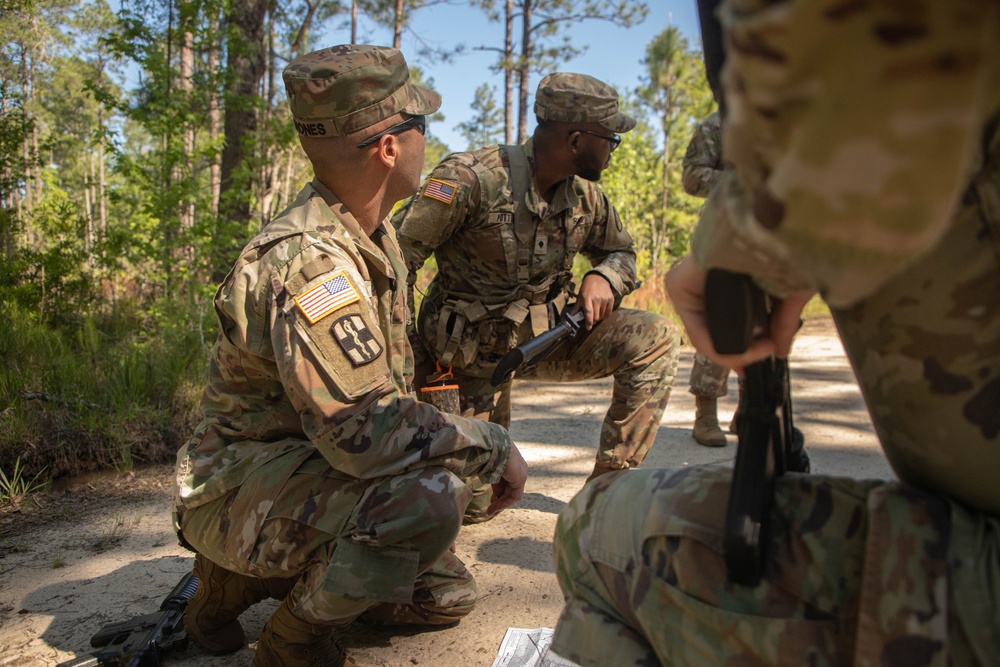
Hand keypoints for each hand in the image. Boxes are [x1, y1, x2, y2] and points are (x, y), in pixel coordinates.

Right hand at [487, 443, 527, 516]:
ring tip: (489, 512)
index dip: (499, 494)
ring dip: (500, 504)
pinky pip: (514, 496)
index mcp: (511, 462)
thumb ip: (494, 481)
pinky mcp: (521, 478)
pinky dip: (504, 503)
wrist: (492, 444)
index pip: (507, 482)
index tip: (490, 502)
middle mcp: (519, 468)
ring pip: (512, 494)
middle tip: (490, 511)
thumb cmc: (486, 451)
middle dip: (500, 501)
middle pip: (510, 489)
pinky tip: (494, 508)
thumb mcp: (490, 468)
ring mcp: (521, 473)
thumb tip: (494, 495)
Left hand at [574, 273, 614, 329]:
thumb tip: (571, 316)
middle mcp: (596, 299)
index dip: (588, 322)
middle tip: (591, 320)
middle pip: (596, 316)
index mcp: (587, 298)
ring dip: (599, 318)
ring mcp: (604, 299)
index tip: (588, 328)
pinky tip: (603, 315)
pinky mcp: (610, 299)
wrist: (597, 278)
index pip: (588, 313)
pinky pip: (609, 312)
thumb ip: (576, 307)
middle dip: (593, 321)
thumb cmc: (587, 288)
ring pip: (602, 315)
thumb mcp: (580, 296)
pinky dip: (606, 316)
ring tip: (596, 315)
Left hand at [664, 255, 813, 370]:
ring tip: (763, 349)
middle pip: (713, 332)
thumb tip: (779, 352)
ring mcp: (688, 283)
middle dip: (736, 355)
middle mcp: (702, 280)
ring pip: (704, 335)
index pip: (723, 323)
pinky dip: (716, 348)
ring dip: (733, 353)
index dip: (742, 351)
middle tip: (761, 358)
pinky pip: (695, 329)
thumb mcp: (786, 292)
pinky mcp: (678, 284)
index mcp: (724, 277)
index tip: (765, 357)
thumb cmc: (783, 247)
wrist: (770, 226)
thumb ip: (781, 324)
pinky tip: (742, 351)